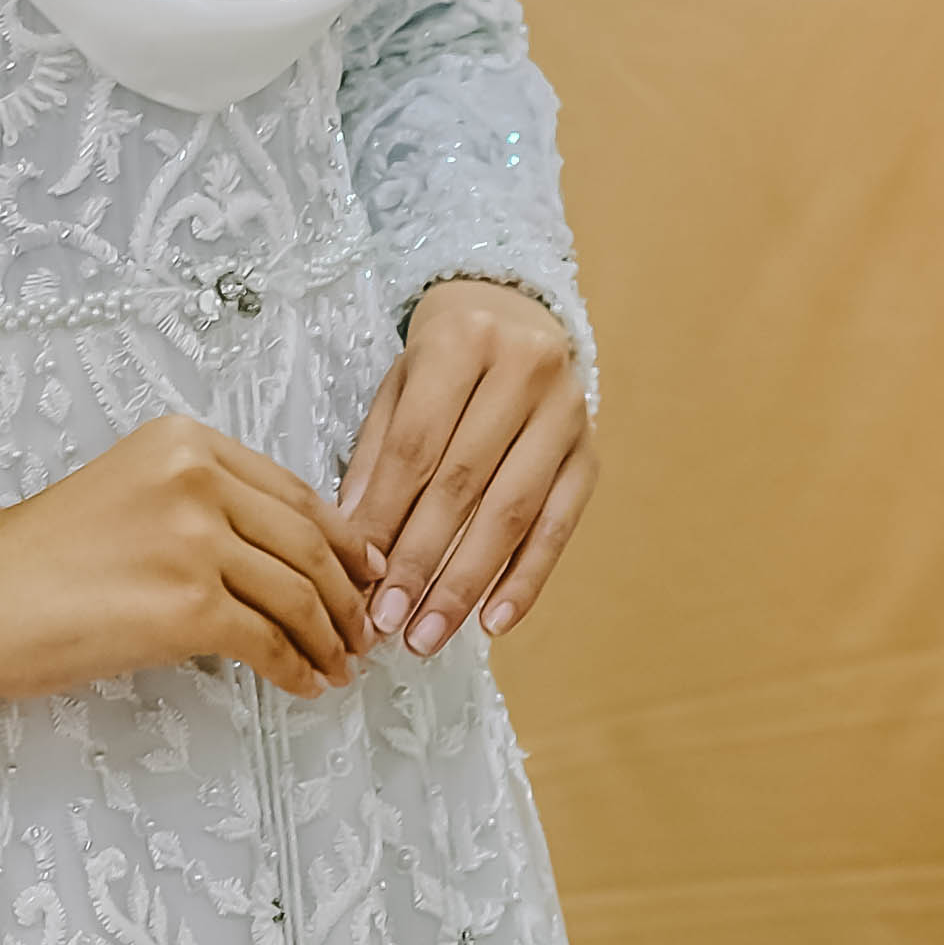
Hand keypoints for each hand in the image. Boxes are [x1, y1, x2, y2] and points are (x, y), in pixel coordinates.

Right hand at [0, 415, 384, 702]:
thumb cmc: (32, 561)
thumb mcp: (126, 497)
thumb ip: (199, 509)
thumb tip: (277, 563)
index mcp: (184, 443)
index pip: (292, 491)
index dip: (340, 542)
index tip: (362, 576)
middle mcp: (195, 478)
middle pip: (308, 541)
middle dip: (347, 596)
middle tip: (362, 633)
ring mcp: (193, 540)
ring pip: (299, 592)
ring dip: (330, 638)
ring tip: (339, 667)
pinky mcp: (186, 606)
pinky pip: (269, 641)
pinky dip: (297, 668)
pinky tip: (304, 684)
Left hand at [338, 278, 595, 654]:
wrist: (516, 310)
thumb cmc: (445, 357)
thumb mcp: (398, 386)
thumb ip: (377, 457)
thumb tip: (354, 543)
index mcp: (462, 342)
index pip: (417, 449)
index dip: (385, 520)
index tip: (357, 581)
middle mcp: (524, 370)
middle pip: (464, 485)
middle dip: (422, 563)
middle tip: (389, 623)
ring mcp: (565, 412)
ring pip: (513, 512)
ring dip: (468, 583)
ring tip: (429, 634)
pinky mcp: (590, 452)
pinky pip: (559, 525)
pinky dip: (527, 578)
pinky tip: (495, 621)